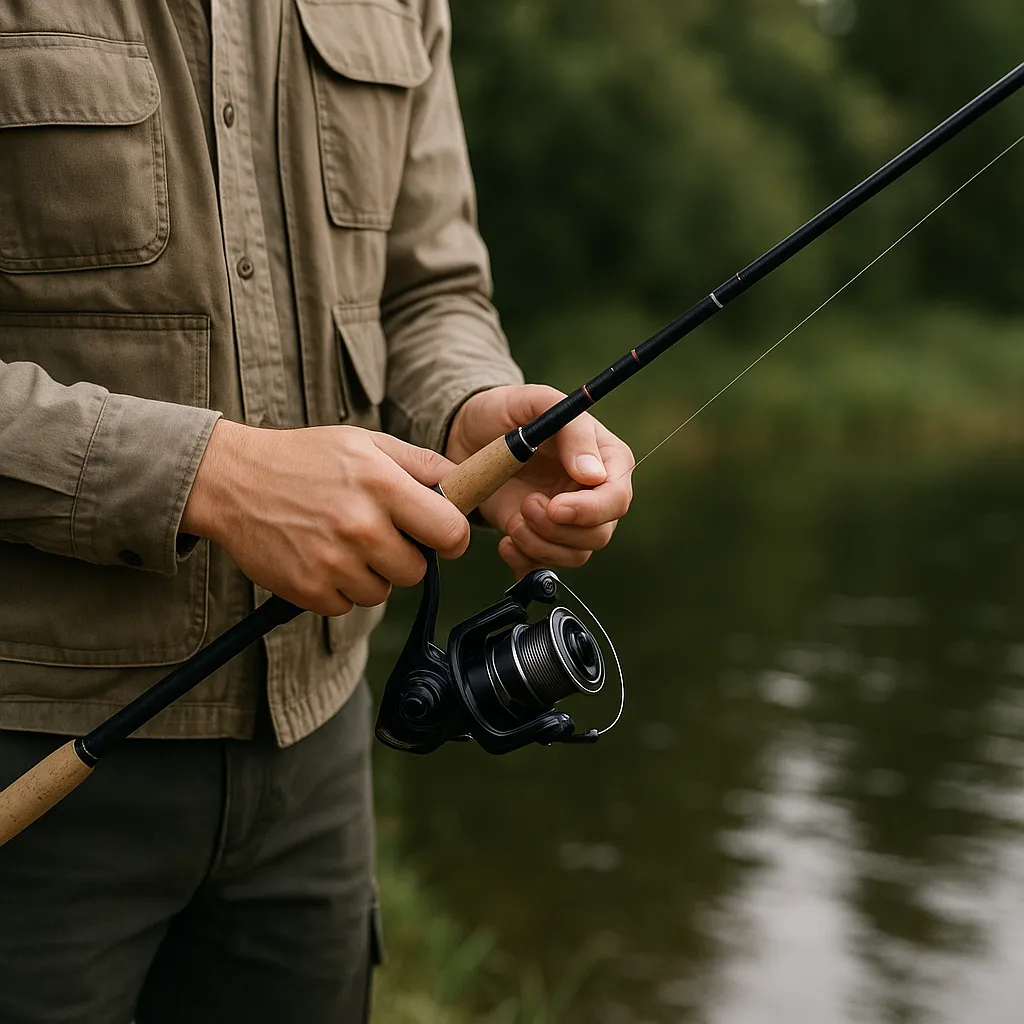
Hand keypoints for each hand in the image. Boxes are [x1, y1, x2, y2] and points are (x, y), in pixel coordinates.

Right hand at [181, 420, 468, 614]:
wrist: (232, 481)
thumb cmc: (303, 458)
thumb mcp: (365, 443)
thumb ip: (420, 462)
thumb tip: (464, 481)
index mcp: (383, 486)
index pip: (451, 532)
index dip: (451, 537)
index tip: (439, 535)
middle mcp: (361, 527)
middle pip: (417, 571)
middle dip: (405, 556)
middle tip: (377, 533)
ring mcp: (333, 563)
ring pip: (382, 592)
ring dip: (370, 574)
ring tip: (343, 542)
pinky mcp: (309, 590)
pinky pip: (347, 606)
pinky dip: (339, 589)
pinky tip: (321, 557)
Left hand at [445, 385, 633, 575]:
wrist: (469, 436)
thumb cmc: (507, 412)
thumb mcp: (537, 402)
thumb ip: (573, 431)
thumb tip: (593, 475)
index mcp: (606, 460)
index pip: (617, 498)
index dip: (590, 510)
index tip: (555, 507)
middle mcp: (593, 495)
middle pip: (598, 534)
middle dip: (557, 529)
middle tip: (525, 506)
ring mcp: (568, 521)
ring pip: (575, 556)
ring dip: (539, 545)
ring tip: (513, 519)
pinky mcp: (541, 539)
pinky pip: (545, 567)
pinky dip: (525, 562)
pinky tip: (506, 541)